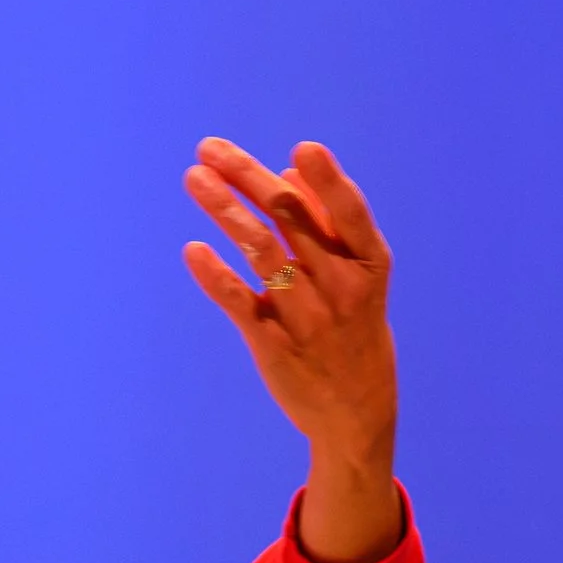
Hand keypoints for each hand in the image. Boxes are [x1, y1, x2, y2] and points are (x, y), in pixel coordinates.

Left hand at [182, 138, 400, 562]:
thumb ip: (325, 225)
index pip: (349, 214)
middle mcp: (340, 287)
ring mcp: (307, 318)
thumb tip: (286, 170)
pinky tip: (193, 250)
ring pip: (261, 252)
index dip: (329, 182)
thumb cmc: (355, 333)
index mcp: (369, 265)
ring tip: (194, 178)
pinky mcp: (274, 345)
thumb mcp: (357, 278)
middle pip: (290, 219)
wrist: (355, 415)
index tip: (303, 148)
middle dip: (247, 177)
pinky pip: (240, 303)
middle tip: (209, 147)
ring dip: (224, 210)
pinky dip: (216, 276)